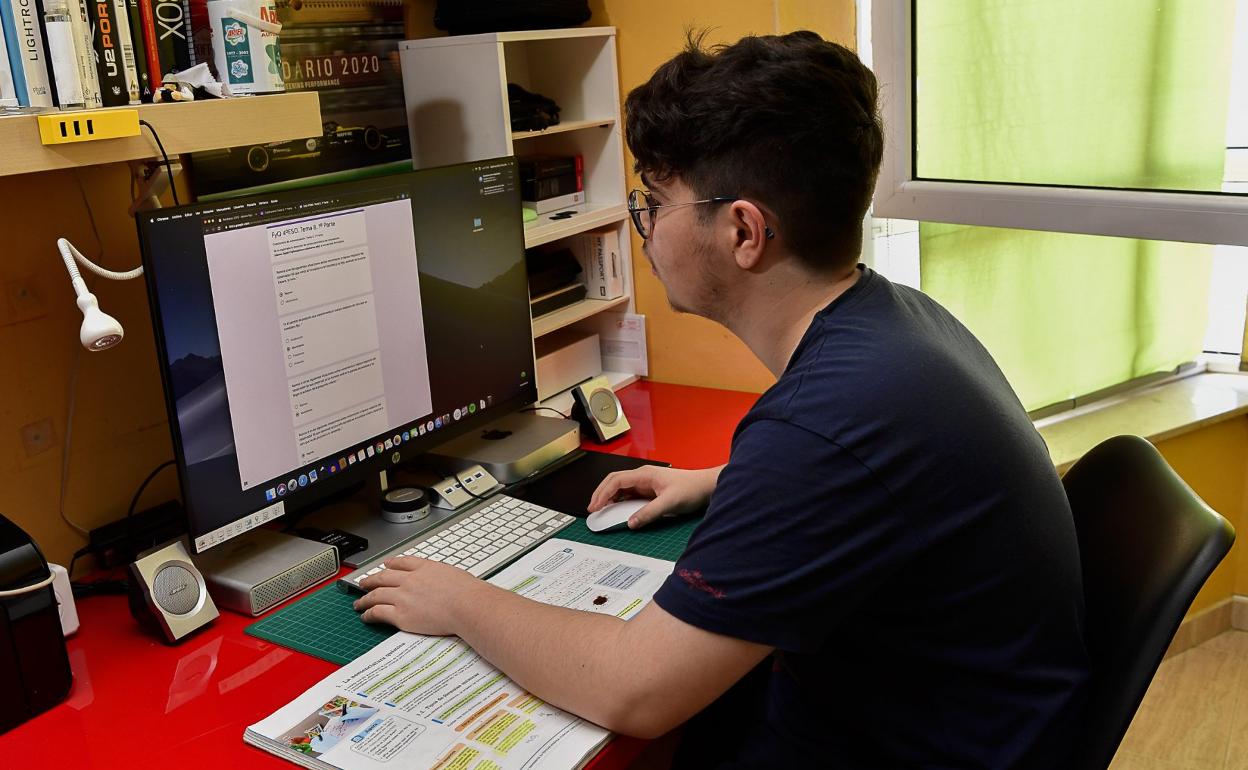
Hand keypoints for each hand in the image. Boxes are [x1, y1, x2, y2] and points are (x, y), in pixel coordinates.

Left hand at [353, 556, 480, 635]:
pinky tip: (365, 616)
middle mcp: (410, 580)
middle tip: (363, 582)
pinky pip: (378, 612)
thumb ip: (441, 574)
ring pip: (376, 594)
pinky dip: (369, 614)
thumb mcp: (454, 573)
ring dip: (364, 598)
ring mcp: (403, 597)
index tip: (385, 565)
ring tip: (359, 603)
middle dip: (370, 580)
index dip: (391, 564)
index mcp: (424, 568)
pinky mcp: (401, 615)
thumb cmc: (467, 593)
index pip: (401, 562)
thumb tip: (441, 578)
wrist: (467, 605)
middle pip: (383, 577)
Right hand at [587, 465, 721, 528]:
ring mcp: (645, 483)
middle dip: (601, 494)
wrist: (706, 486)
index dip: (602, 494)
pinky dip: (619, 502)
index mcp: (644, 475)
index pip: (616, 481)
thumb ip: (649, 513)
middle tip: (592, 510)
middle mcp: (642, 477)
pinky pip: (629, 495)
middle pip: (614, 482)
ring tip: (601, 511)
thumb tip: (630, 523)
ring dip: (609, 498)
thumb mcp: (669, 503)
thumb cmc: (691, 489)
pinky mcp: (650, 491)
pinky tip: (617, 510)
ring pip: (620, 488)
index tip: (595, 507)